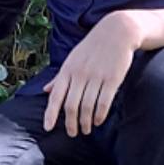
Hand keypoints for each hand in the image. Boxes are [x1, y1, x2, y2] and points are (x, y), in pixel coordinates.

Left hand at [43, 12, 140, 136]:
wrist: (117, 31)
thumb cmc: (93, 47)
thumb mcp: (73, 58)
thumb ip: (60, 76)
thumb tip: (46, 90)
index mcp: (68, 69)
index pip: (56, 95)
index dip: (51, 113)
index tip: (47, 128)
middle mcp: (80, 74)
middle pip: (71, 105)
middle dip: (71, 123)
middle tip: (73, 133)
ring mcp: (96, 76)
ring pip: (87, 106)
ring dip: (85, 122)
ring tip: (86, 129)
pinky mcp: (112, 79)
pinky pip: (104, 102)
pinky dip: (100, 115)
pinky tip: (98, 121)